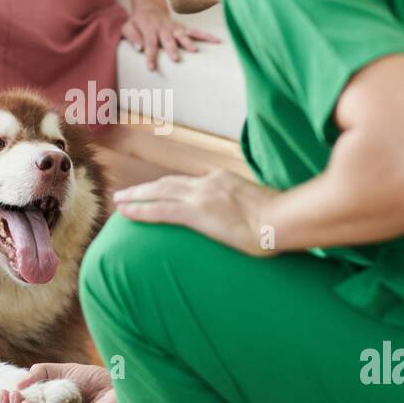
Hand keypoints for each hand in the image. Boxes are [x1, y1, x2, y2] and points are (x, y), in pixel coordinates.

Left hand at [113, 168, 278, 256]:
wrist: (284, 221)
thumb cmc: (282, 222)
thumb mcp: (263, 209)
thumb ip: (247, 210)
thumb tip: (249, 221)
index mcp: (224, 180)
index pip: (191, 183)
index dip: (170, 188)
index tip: (158, 191)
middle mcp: (209, 183)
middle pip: (169, 183)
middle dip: (147, 188)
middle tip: (126, 193)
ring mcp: (202, 196)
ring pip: (159, 192)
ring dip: (136, 196)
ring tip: (119, 201)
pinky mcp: (197, 213)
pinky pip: (161, 210)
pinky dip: (141, 210)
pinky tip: (125, 212)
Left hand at [121, 3, 220, 71]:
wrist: (149, 9)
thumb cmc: (138, 22)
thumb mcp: (128, 27)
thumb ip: (132, 36)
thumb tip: (138, 48)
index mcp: (149, 29)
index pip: (149, 44)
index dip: (150, 55)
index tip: (151, 67)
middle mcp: (164, 29)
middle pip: (168, 39)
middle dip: (172, 48)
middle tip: (176, 58)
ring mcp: (175, 28)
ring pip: (184, 35)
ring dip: (189, 42)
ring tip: (195, 51)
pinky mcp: (184, 29)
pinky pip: (196, 32)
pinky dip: (207, 36)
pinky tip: (218, 41)